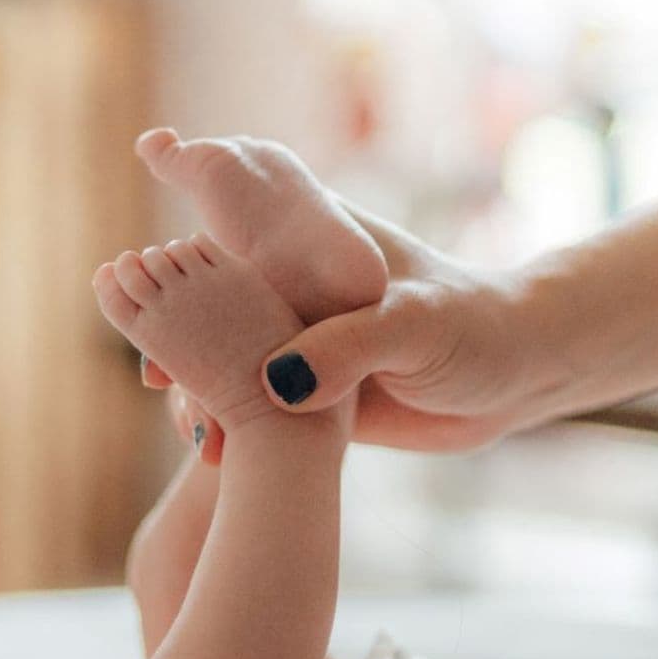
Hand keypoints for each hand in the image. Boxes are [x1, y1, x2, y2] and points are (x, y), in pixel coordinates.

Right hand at [143, 204, 546, 454]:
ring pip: (223, 361)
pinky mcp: (309, 396)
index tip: (138, 235)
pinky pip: (250, 409)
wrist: (518, 380)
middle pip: (211, 300)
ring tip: (189, 429)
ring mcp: (299, 343)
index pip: (234, 215)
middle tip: (157, 377)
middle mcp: (296, 291)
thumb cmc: (478, 329)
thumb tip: (276, 383)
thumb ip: (346, 351)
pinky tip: (210, 454)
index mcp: (315, 248)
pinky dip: (225, 427)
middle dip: (173, 331)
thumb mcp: (415, 330)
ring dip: (196, 390)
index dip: (188, 204)